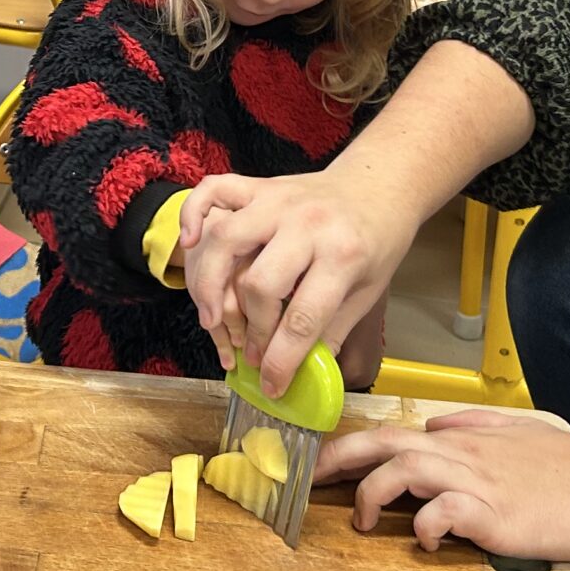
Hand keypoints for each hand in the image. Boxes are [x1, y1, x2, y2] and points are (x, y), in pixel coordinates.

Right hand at [178, 169, 416, 396]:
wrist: (380, 186)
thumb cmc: (376, 241)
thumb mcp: (368, 291)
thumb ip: (331, 331)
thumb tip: (299, 374)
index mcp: (343, 255)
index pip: (303, 319)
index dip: (281, 361)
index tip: (271, 385)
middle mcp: (307, 224)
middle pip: (259, 284)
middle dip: (251, 330)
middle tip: (252, 353)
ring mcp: (278, 200)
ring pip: (227, 241)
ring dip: (210, 285)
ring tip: (211, 318)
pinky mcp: (259, 186)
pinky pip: (214, 191)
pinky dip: (192, 214)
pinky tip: (189, 243)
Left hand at [317, 407, 569, 560]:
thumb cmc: (569, 467)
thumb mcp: (517, 433)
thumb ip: (474, 426)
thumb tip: (437, 424)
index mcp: (464, 439)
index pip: (395, 432)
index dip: (354, 446)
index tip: (324, 462)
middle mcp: (462, 455)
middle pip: (385, 443)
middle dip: (340, 459)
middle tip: (312, 481)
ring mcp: (475, 483)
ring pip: (404, 470)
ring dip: (372, 494)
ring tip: (361, 522)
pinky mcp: (491, 514)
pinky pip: (442, 513)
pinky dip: (422, 526)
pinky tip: (423, 540)